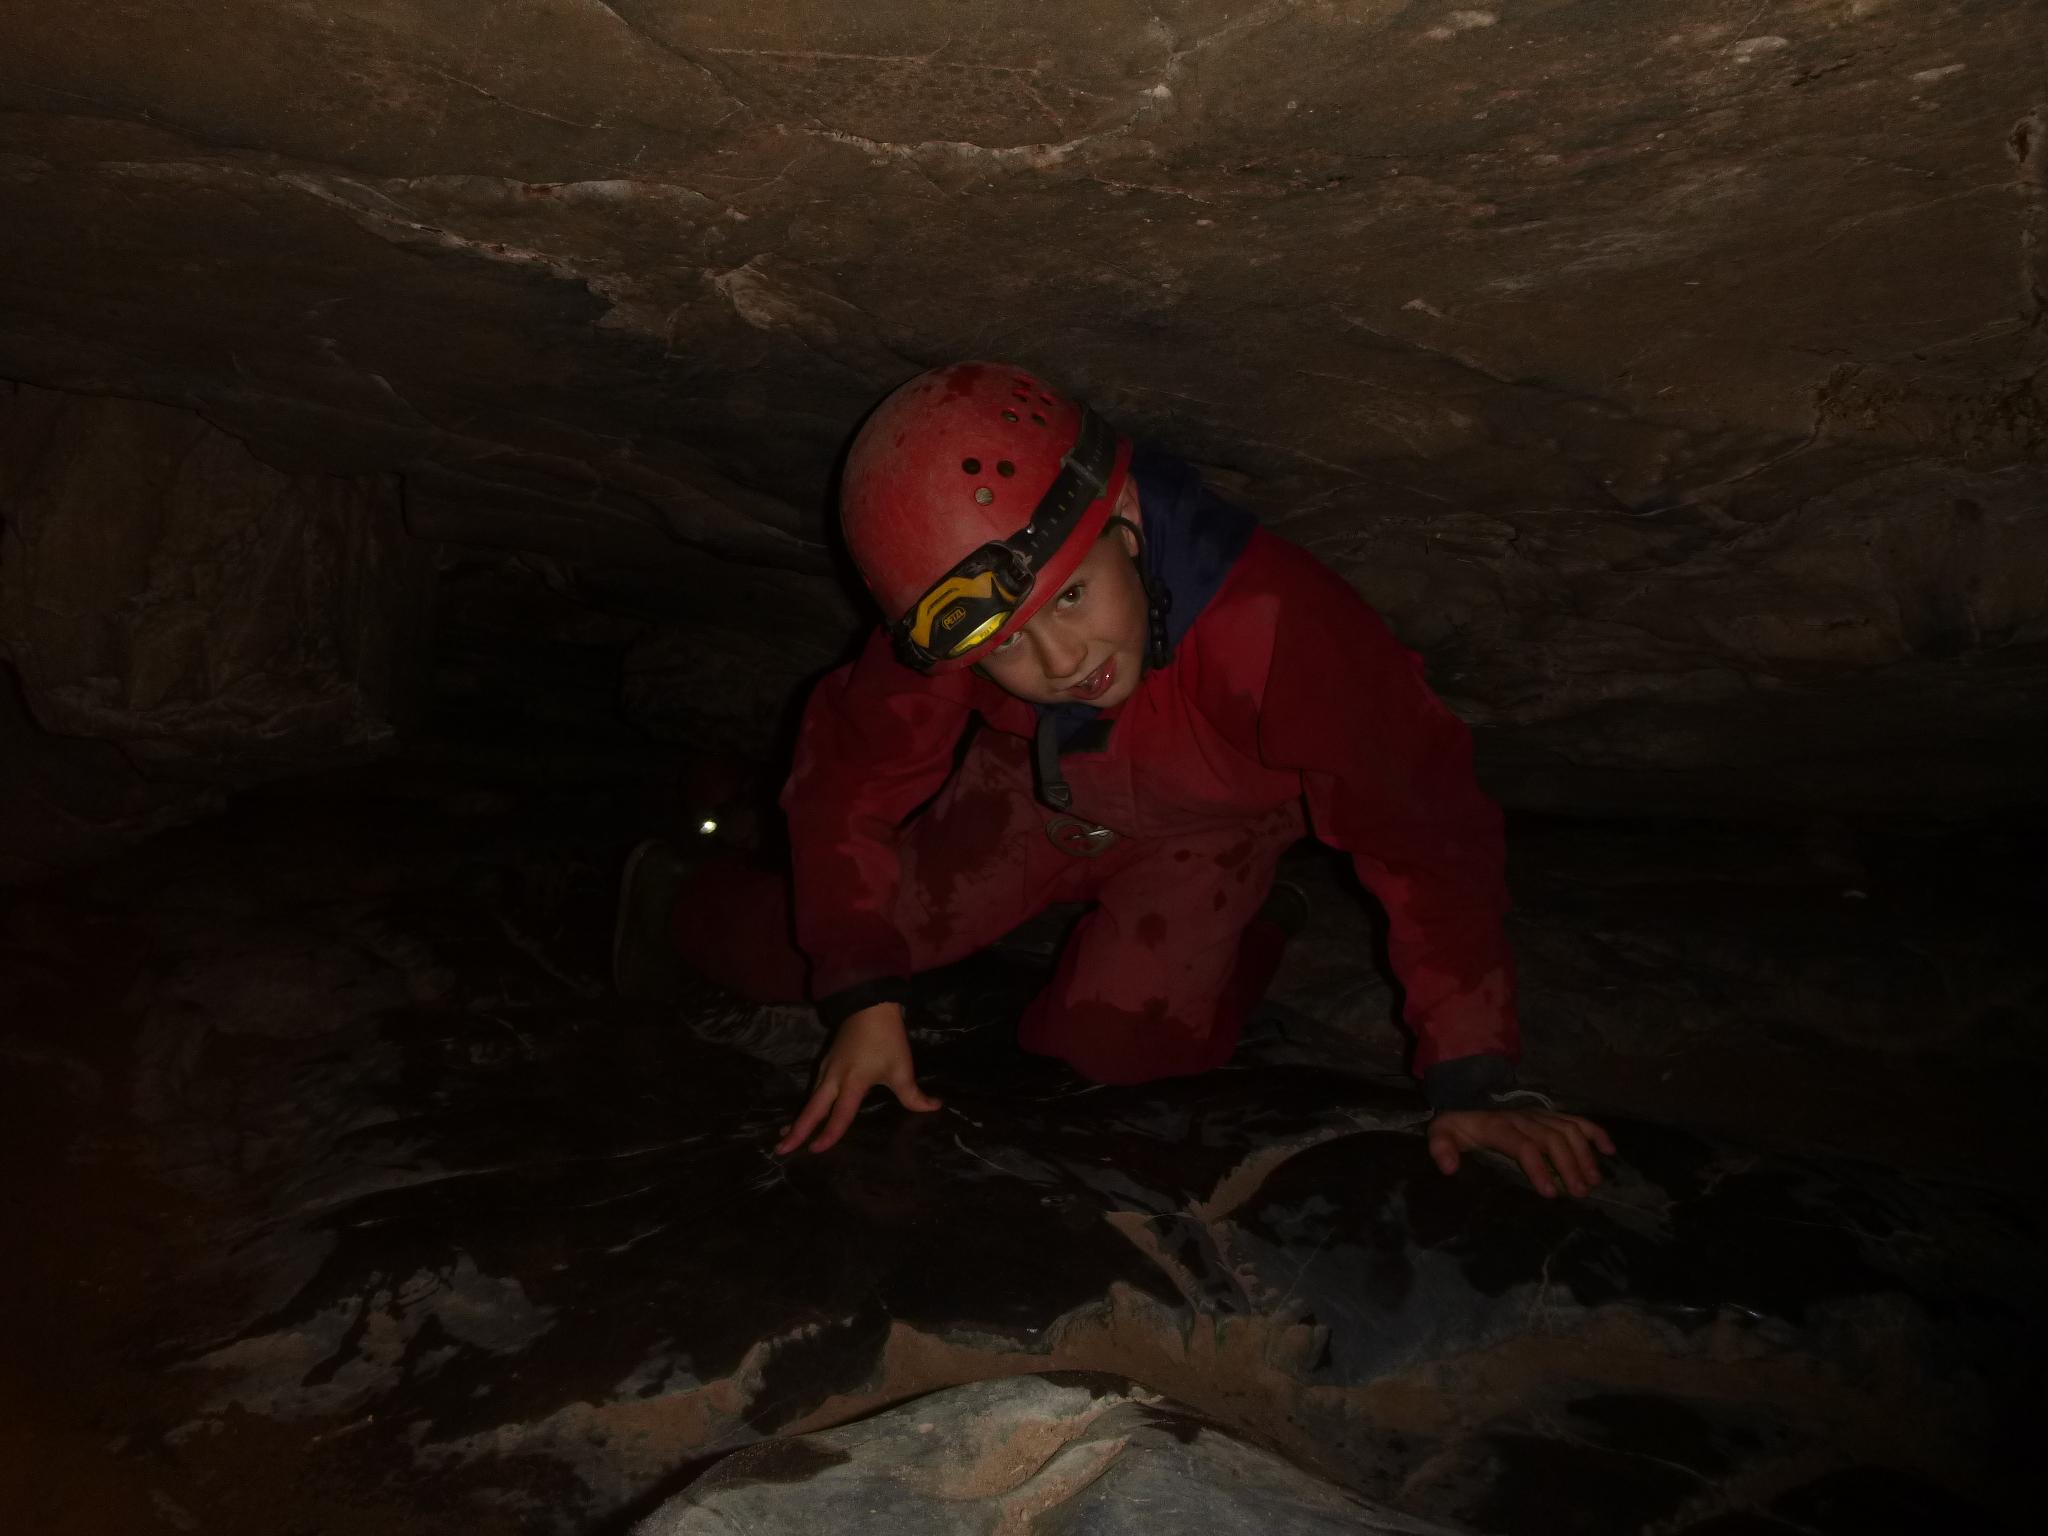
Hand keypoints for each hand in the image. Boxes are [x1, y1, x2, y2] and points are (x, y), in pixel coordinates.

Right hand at [774, 1002, 941, 1154]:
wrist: (869, 1004)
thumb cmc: (887, 1038)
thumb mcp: (902, 1068)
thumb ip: (914, 1095)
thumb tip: (934, 1108)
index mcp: (853, 1082)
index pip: (840, 1114)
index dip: (829, 1134)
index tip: (816, 1150)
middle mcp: (834, 1078)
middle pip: (812, 1109)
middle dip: (797, 1130)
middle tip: (781, 1150)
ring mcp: (827, 1068)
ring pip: (810, 1099)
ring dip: (798, 1118)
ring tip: (784, 1137)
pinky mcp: (826, 1062)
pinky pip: (814, 1089)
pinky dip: (807, 1104)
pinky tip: (804, 1112)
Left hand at [1428, 1107, 1615, 1198]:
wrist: (1467, 1105)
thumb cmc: (1459, 1128)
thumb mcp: (1442, 1134)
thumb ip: (1441, 1148)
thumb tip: (1449, 1168)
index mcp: (1498, 1126)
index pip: (1523, 1145)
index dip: (1538, 1168)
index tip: (1551, 1193)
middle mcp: (1523, 1118)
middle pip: (1552, 1139)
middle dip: (1568, 1165)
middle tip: (1579, 1192)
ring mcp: (1539, 1115)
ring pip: (1568, 1130)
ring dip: (1584, 1154)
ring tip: (1593, 1181)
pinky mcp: (1550, 1116)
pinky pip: (1577, 1119)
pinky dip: (1595, 1132)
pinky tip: (1610, 1150)